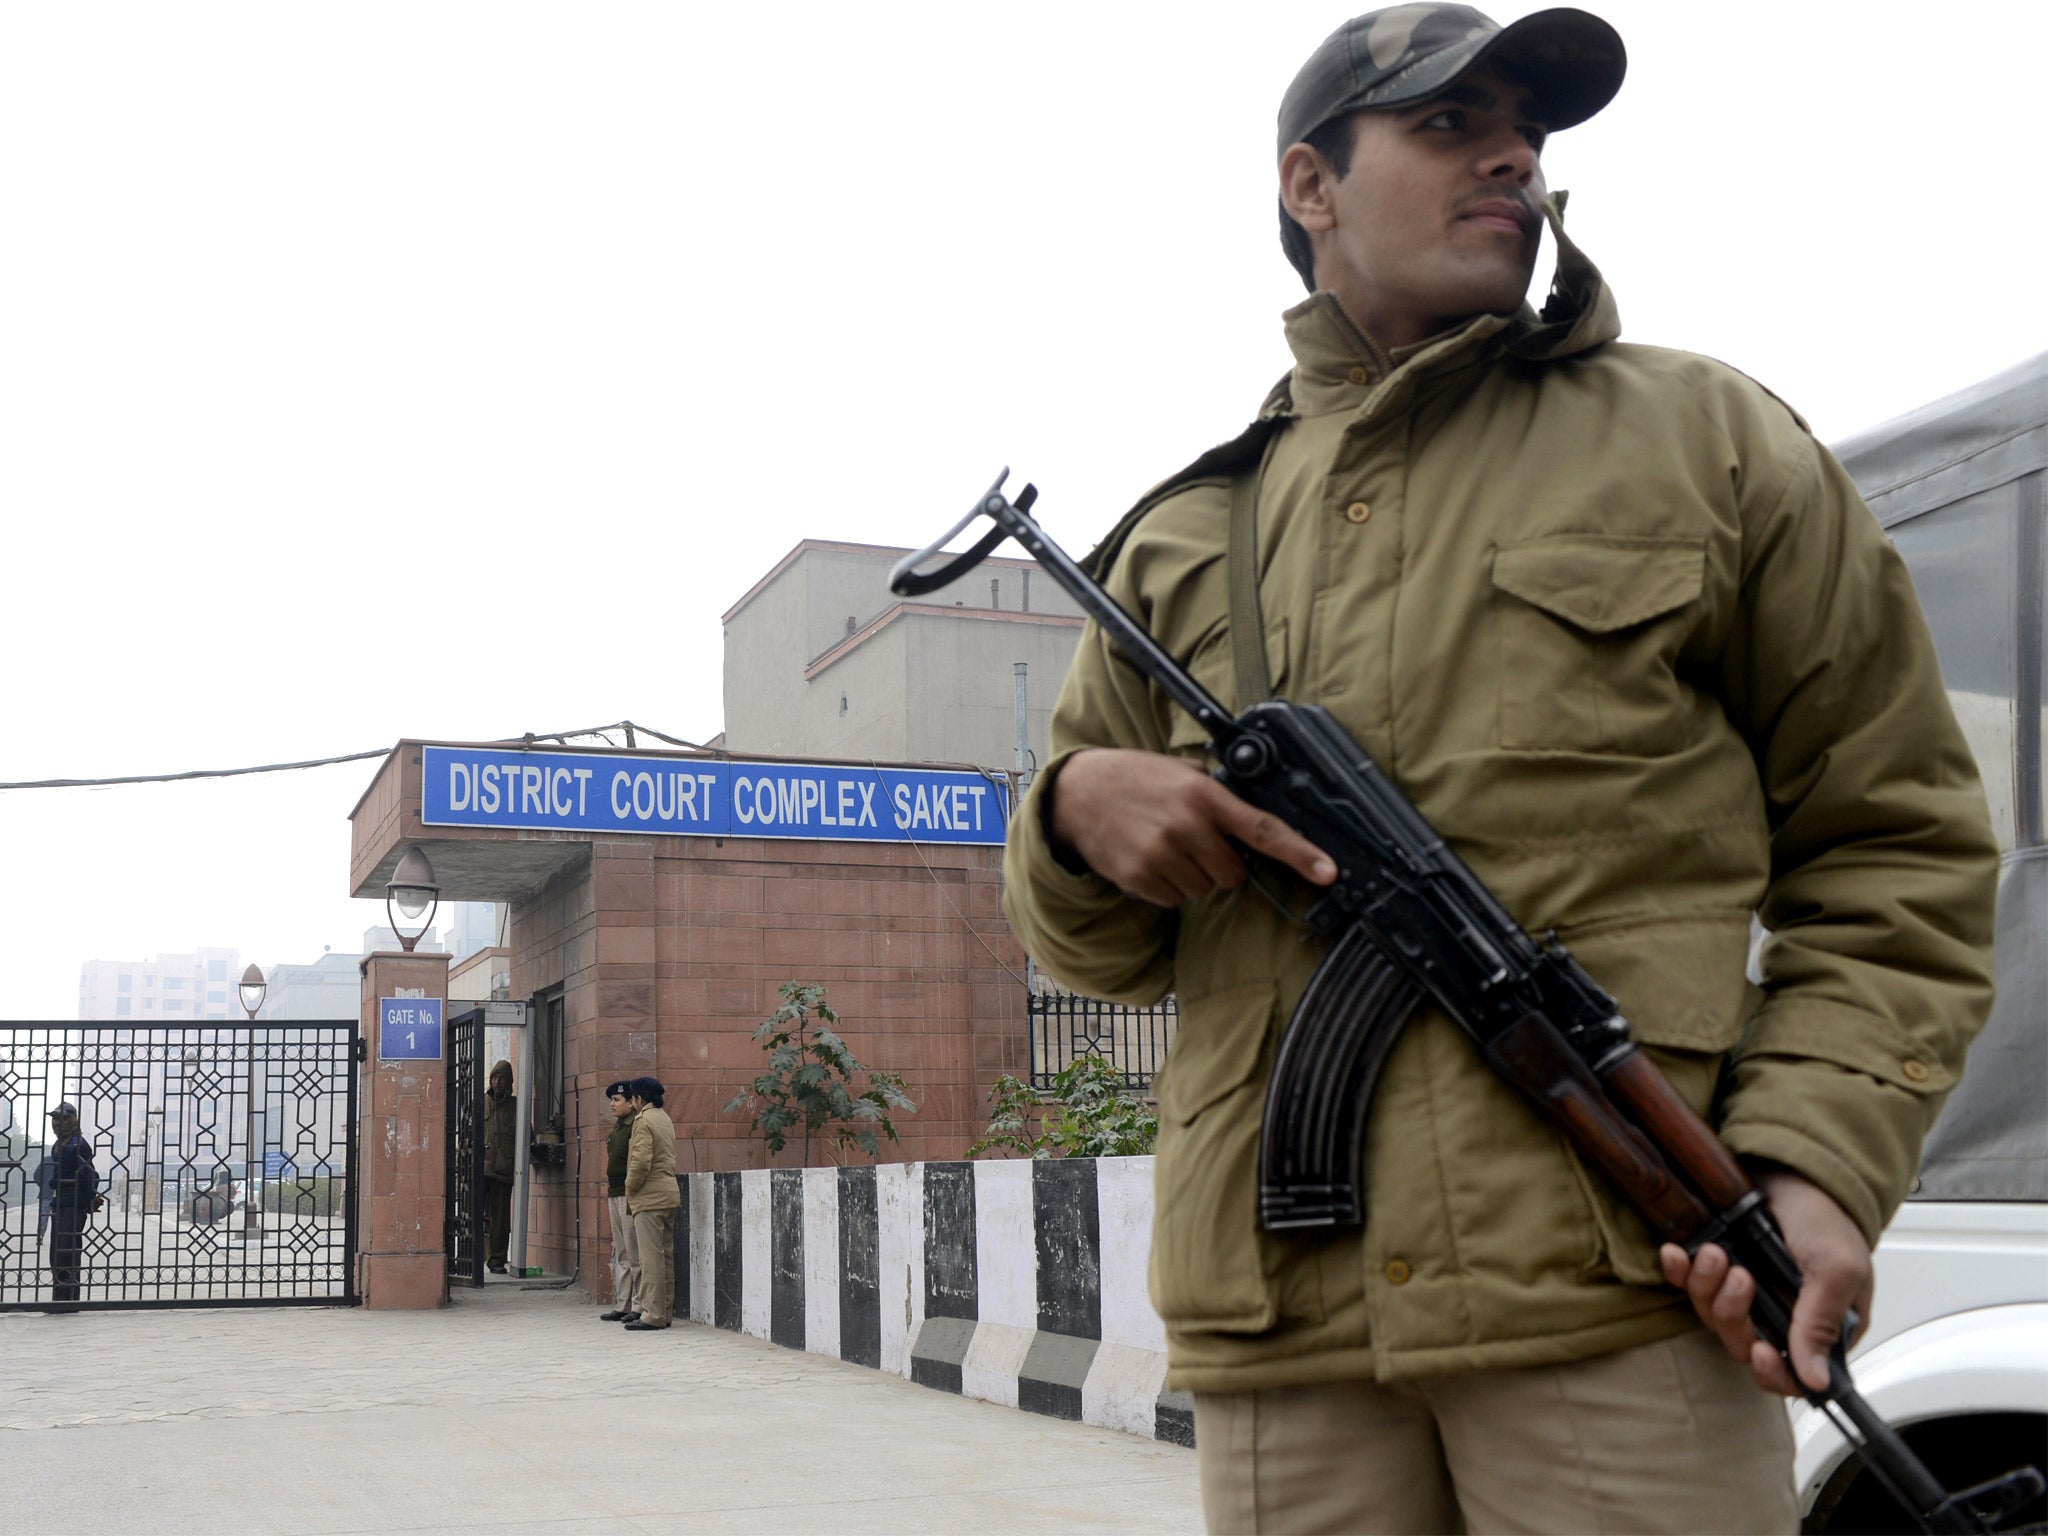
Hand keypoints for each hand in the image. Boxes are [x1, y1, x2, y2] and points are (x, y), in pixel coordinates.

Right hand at [1047, 747, 1335, 906]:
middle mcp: (1186, 826)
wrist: (1079, 794)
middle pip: (1232, 873)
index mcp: (1204, 795)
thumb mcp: (1180, 771)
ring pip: (1203, 889)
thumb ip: (1215, 794)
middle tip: (1193, 843)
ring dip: (1191, 876)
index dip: (1300, 853)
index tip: (1328, 871)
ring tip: (1163, 846)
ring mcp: (1162, 855)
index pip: (1263, 829)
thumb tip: (1249, 819)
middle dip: (1220, 865)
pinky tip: (1147, 858)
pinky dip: (1166, 886)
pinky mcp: (1140, 878)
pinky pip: (1174, 899)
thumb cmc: (1135, 779)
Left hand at [1659, 1168, 1873, 1396]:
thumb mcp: (1836, 1270)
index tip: (1761, 1352)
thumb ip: (1822, 1325)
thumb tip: (1814, 1382)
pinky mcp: (1717, 1268)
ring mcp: (1746, 1293)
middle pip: (1742, 1344)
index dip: (1772, 1373)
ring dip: (1708, 1286)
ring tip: (1718, 1253)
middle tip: (1740, 1275)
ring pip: (1713, 1315)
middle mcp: (1780, 1315)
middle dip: (1734, 1313)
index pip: (1791, 1374)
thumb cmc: (1825, 1217)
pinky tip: (1676, 1253)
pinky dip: (1679, 1271)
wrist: (1792, 1169)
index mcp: (1817, 1326)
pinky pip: (1688, 1284)